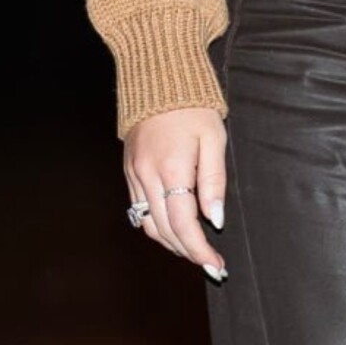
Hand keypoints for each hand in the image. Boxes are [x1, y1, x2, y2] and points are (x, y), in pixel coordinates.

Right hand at [124, 108, 228, 278]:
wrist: (158, 78)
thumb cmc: (194, 107)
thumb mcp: (214, 140)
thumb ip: (214, 182)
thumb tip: (214, 218)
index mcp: (173, 170)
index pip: (185, 225)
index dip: (200, 250)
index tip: (216, 266)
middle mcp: (148, 176)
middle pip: (166, 230)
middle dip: (189, 252)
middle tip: (212, 266)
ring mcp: (134, 174)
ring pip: (149, 224)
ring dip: (171, 243)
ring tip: (195, 251)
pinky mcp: (129, 170)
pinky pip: (139, 208)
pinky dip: (157, 225)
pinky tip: (174, 229)